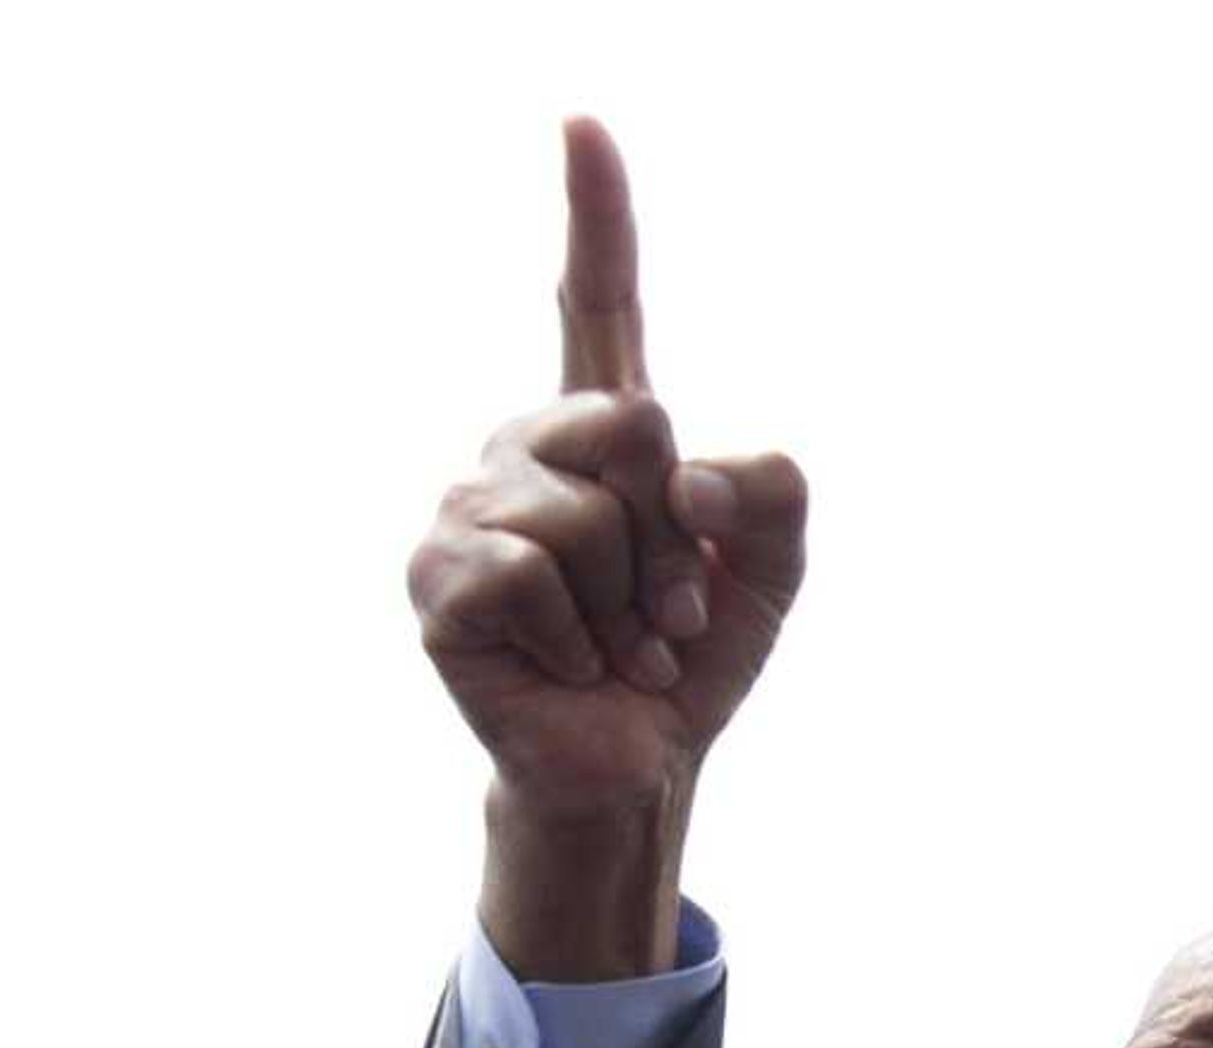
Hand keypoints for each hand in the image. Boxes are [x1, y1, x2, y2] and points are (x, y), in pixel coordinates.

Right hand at [407, 119, 807, 976]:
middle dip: (676, 537)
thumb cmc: (688, 659)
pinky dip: (580, 636)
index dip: (596, 214)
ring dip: (631, 603)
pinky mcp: (438, 579)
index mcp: (602, 432)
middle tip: (663, 608)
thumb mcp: (773, 569)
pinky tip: (572, 665)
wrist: (637, 762)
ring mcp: (470, 508)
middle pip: (631, 423)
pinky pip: (529, 570)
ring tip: (618, 644)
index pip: (597, 303)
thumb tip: (675, 467)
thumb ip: (773, 491)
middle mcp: (523, 449)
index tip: (585, 121)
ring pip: (584, 514)